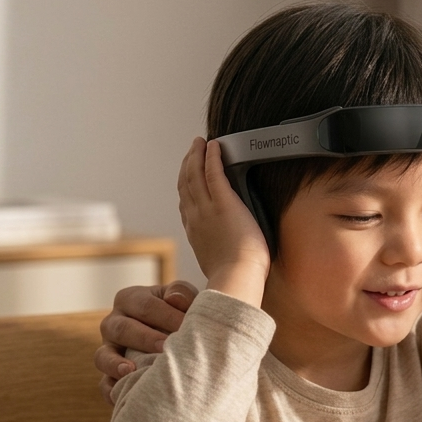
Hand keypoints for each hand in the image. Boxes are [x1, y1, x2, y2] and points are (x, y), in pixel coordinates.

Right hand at [96, 280, 198, 404]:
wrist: (176, 337)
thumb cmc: (179, 312)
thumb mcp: (183, 297)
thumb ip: (181, 293)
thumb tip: (175, 300)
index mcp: (130, 299)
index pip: (146, 306)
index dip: (167, 317)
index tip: (187, 328)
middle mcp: (113, 322)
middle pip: (122, 329)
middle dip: (145, 339)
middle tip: (167, 348)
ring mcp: (108, 349)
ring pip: (103, 356)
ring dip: (116, 364)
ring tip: (130, 370)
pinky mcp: (109, 374)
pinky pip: (104, 384)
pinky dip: (112, 391)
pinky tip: (124, 395)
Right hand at [177, 137, 269, 302]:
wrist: (236, 279)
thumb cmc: (233, 277)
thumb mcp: (217, 262)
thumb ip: (218, 251)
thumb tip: (226, 252)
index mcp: (194, 232)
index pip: (185, 203)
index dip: (185, 185)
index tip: (188, 175)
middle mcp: (195, 217)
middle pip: (186, 184)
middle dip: (187, 164)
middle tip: (192, 150)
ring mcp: (207, 209)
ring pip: (195, 174)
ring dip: (196, 155)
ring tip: (200, 143)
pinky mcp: (224, 203)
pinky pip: (213, 173)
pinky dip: (212, 157)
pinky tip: (214, 146)